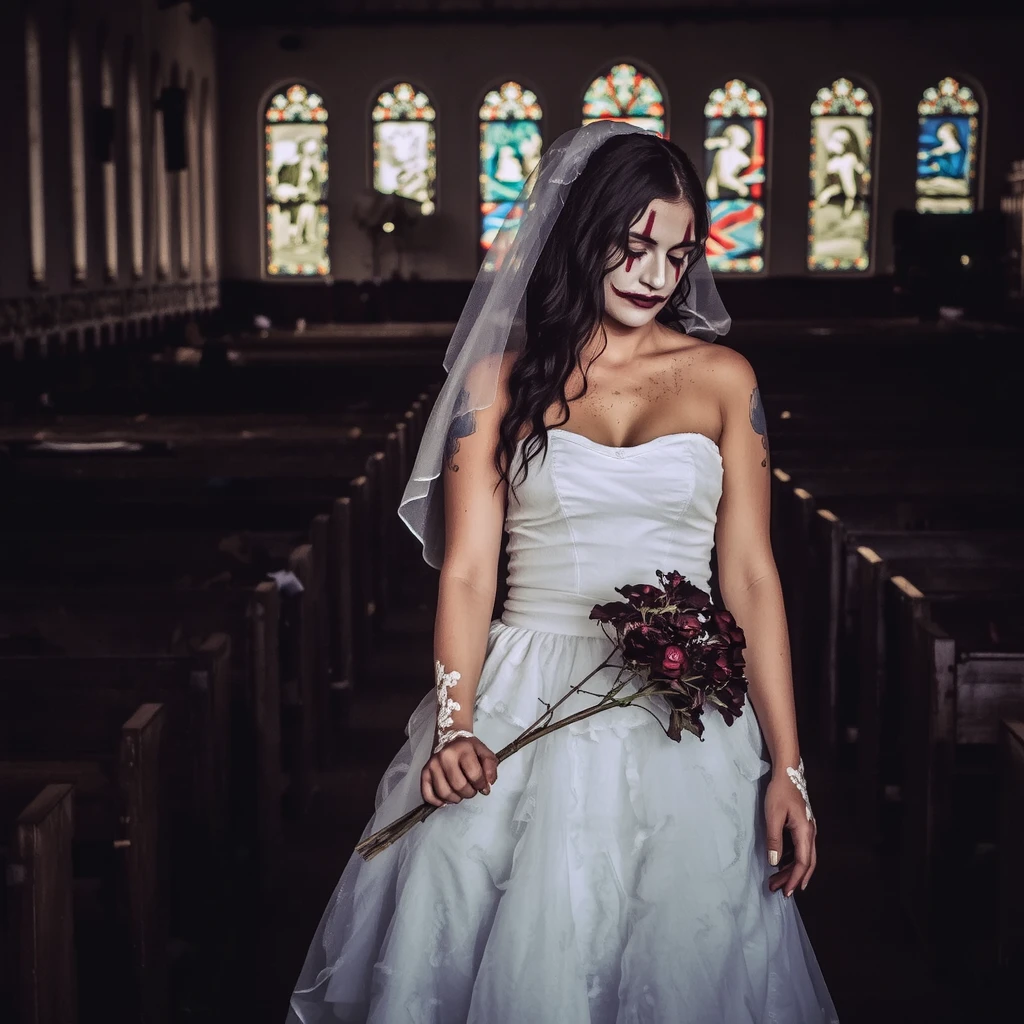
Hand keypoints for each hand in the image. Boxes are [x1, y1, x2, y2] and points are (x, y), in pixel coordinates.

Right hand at [421, 735, 497, 806]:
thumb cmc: (468, 748)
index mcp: (462, 749)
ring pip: (444, 792)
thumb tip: (488, 785)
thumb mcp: (484, 752)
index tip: (482, 785)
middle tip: (472, 789)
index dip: (481, 785)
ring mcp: (433, 765)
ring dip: (455, 799)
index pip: (474, 774)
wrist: (450, 738)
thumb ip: (490, 767)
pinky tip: (446, 799)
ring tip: (460, 793)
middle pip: (459, 786)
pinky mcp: (424, 772)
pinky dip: (437, 801)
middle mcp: (445, 756)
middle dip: (469, 793)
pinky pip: (427, 794)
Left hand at [764, 773, 816, 897]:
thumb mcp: (773, 815)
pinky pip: (801, 849)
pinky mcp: (803, 827)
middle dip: (794, 879)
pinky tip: (781, 864)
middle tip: (779, 891)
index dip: (794, 879)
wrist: (788, 773)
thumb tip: (775, 862)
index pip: (802, 862)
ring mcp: (808, 830)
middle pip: (806, 863)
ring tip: (776, 881)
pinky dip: (792, 860)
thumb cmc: (780, 792)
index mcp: (805, 832)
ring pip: (804, 857)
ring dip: (791, 871)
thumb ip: (774, 839)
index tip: (786, 892)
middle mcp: (810, 833)